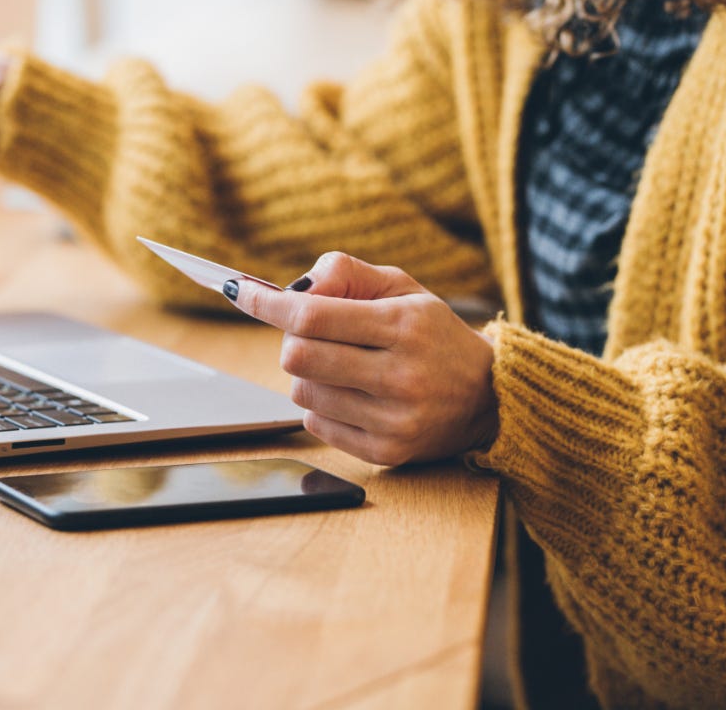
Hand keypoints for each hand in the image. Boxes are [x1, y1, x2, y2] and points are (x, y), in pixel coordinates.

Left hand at [230, 252, 497, 465]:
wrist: (487, 397)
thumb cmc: (432, 334)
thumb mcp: (402, 288)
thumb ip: (346, 273)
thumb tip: (293, 288)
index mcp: (405, 325)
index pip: (312, 316)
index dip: (266, 304)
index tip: (238, 291)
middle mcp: (402, 375)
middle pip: (298, 357)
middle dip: (292, 341)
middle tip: (313, 336)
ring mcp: (395, 419)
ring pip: (303, 393)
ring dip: (308, 376)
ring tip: (343, 368)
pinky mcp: (387, 452)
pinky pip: (316, 425)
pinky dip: (321, 407)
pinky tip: (353, 396)